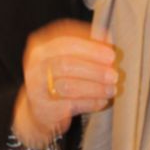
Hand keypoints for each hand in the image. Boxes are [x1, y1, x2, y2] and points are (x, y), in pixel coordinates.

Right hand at [14, 19, 117, 147]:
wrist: (37, 110)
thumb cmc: (57, 79)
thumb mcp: (66, 59)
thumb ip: (85, 48)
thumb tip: (107, 39)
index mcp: (41, 47)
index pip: (65, 42)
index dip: (90, 48)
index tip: (111, 53)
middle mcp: (35, 66)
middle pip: (66, 64)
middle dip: (94, 69)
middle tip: (114, 75)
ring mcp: (36, 89)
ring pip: (68, 86)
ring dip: (94, 88)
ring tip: (111, 89)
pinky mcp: (42, 109)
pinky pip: (70, 105)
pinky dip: (90, 103)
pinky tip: (102, 101)